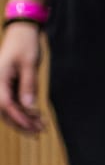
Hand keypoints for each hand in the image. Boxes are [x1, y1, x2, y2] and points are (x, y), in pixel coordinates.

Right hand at [0, 20, 43, 134]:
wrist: (21, 33)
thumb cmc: (25, 45)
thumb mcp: (29, 65)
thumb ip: (28, 85)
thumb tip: (29, 106)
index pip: (5, 104)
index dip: (19, 118)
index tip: (33, 127)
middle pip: (5, 110)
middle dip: (22, 123)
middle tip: (40, 132)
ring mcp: (0, 85)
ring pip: (8, 109)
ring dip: (24, 119)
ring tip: (41, 126)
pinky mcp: (7, 86)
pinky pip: (12, 102)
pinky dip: (24, 111)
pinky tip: (37, 116)